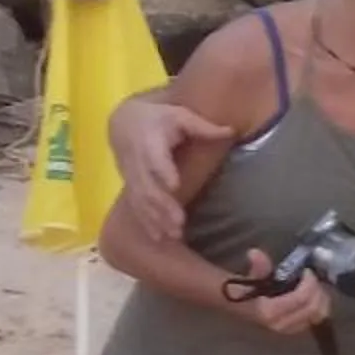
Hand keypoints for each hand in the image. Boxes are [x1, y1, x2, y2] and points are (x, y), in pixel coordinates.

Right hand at [112, 99, 231, 243]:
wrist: (123, 122)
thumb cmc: (158, 118)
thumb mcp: (180, 115)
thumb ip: (203, 126)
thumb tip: (231, 131)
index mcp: (149, 142)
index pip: (155, 159)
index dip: (163, 172)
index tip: (175, 185)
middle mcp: (137, 162)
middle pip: (148, 187)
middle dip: (163, 206)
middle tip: (180, 222)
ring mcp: (131, 177)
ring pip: (141, 201)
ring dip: (156, 219)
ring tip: (175, 235)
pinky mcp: (131, 186)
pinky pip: (136, 208)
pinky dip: (147, 223)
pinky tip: (160, 238)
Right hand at [229, 249, 329, 336]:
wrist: (241, 307)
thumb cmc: (249, 290)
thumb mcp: (254, 275)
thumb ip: (258, 266)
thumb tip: (255, 254)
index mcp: (270, 312)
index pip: (301, 299)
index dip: (309, 283)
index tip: (307, 271)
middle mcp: (281, 324)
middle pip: (314, 308)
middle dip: (317, 290)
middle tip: (312, 278)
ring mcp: (289, 329)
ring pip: (318, 316)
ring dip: (320, 299)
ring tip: (314, 286)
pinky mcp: (295, 330)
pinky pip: (315, 320)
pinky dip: (319, 307)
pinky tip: (314, 296)